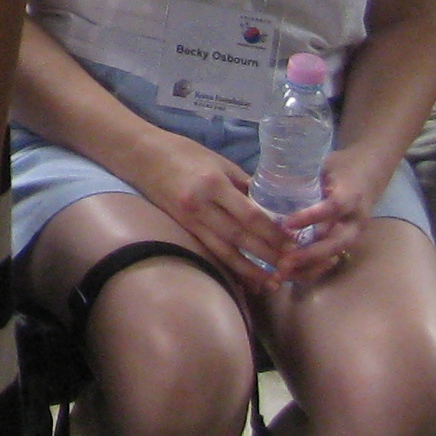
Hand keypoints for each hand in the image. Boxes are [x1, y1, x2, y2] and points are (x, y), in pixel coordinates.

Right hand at [129, 127, 294, 291]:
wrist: (141, 155)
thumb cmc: (183, 152)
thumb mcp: (219, 162)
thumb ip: (243, 185)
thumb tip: (270, 206)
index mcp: (213, 184)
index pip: (250, 215)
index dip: (274, 232)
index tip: (294, 243)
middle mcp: (201, 206)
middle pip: (240, 237)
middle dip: (268, 255)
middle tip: (291, 267)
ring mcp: (189, 220)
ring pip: (224, 251)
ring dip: (250, 270)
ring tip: (271, 283)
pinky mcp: (183, 228)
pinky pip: (210, 251)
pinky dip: (229, 266)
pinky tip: (244, 278)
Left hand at [276, 148, 390, 286]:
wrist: (370, 171)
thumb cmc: (340, 166)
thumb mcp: (323, 165)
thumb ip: (300, 176)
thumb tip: (255, 183)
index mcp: (350, 194)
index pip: (333, 208)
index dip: (311, 217)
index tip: (287, 224)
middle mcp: (355, 219)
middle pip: (336, 241)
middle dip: (310, 254)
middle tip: (284, 262)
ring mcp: (353, 233)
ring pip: (334, 255)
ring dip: (308, 266)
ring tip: (282, 274)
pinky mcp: (347, 241)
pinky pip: (331, 258)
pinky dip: (311, 268)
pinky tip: (289, 274)